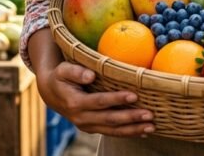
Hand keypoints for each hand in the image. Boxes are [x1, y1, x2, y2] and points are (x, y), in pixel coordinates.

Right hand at [36, 61, 154, 136]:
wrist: (52, 94)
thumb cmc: (61, 77)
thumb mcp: (63, 70)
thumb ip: (75, 71)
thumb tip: (91, 75)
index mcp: (75, 103)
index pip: (99, 102)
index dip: (116, 99)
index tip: (134, 95)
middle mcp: (81, 118)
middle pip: (109, 120)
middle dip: (130, 118)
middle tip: (149, 115)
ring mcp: (88, 126)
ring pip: (113, 131)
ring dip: (133, 130)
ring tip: (151, 127)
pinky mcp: (93, 128)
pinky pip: (112, 133)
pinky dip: (129, 133)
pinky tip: (144, 132)